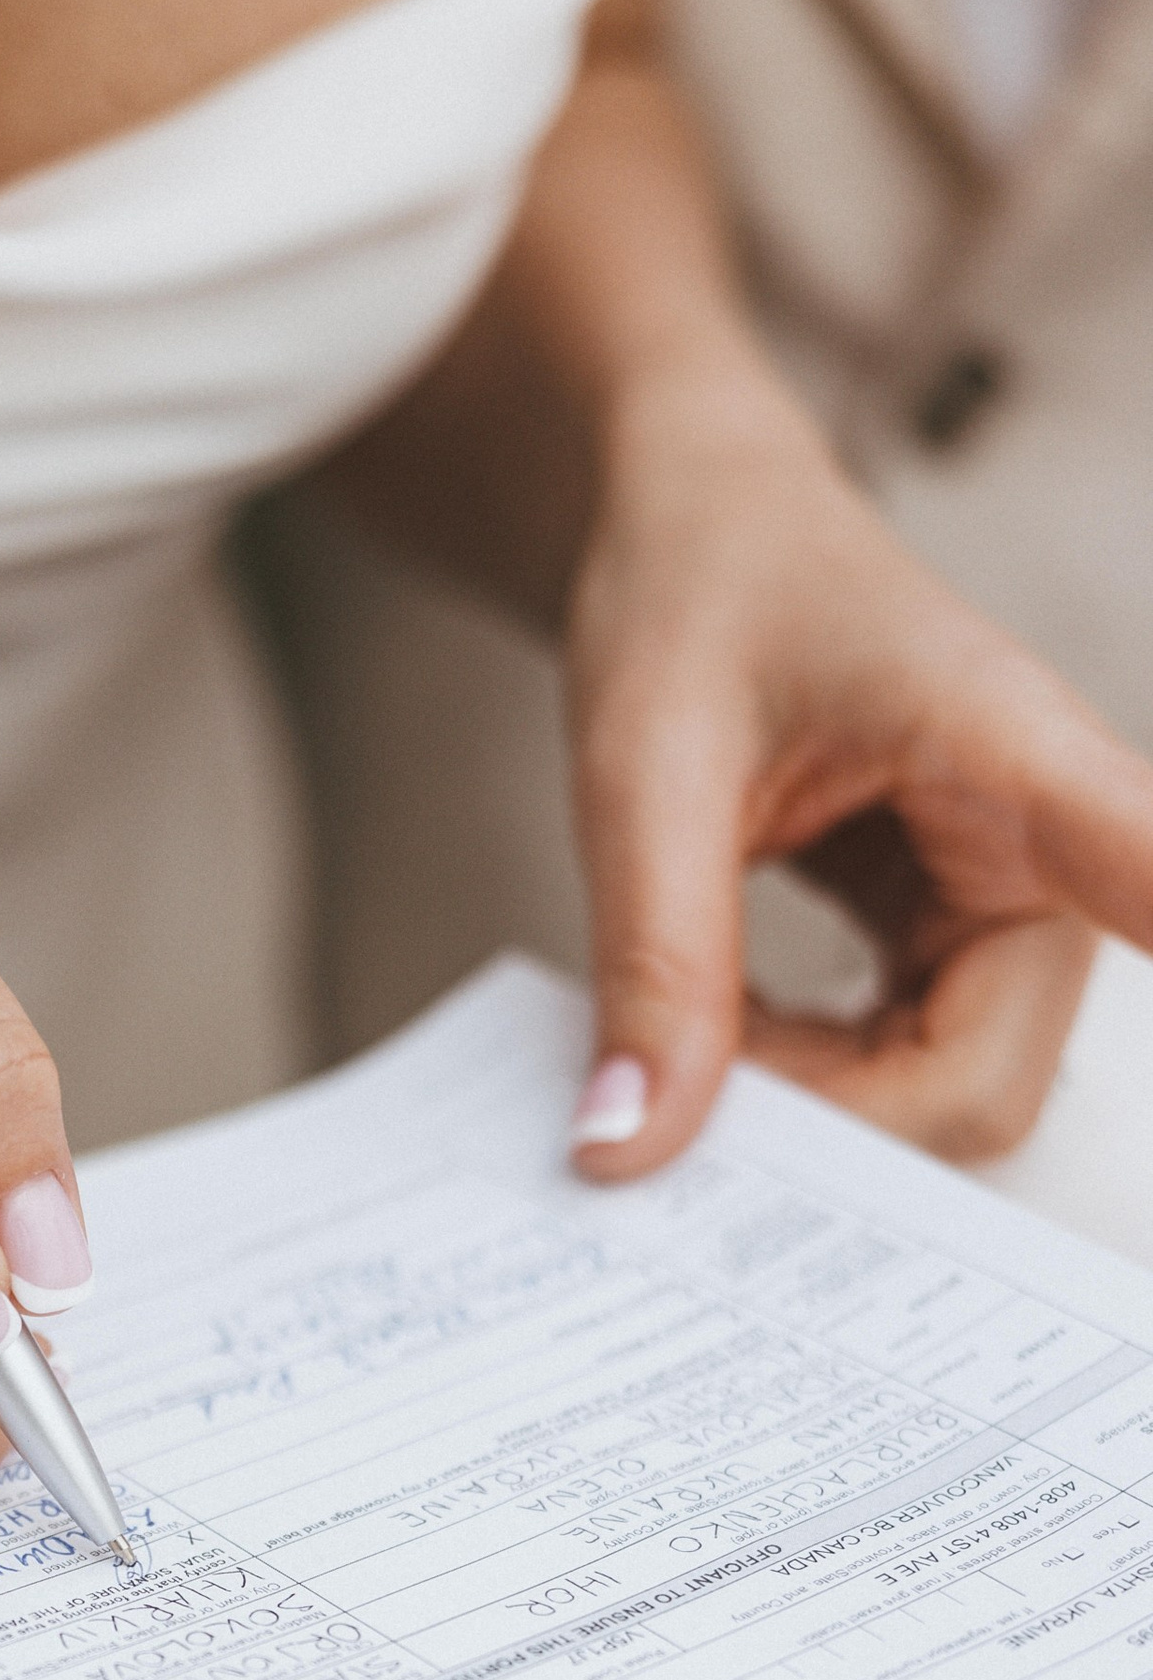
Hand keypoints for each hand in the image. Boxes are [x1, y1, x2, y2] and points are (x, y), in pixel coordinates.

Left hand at [560, 384, 1152, 1180]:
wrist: (700, 532)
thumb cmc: (701, 591)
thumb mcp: (644, 771)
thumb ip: (656, 959)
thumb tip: (628, 1148)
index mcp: (1018, 757)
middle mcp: (1051, 850)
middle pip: (985, 1082)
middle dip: (829, 1120)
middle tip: (678, 1086)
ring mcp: (1011, 907)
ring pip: (941, 1100)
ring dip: (805, 1108)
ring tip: (689, 1031)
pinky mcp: (957, 941)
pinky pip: (900, 1073)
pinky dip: (802, 1085)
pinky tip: (721, 1029)